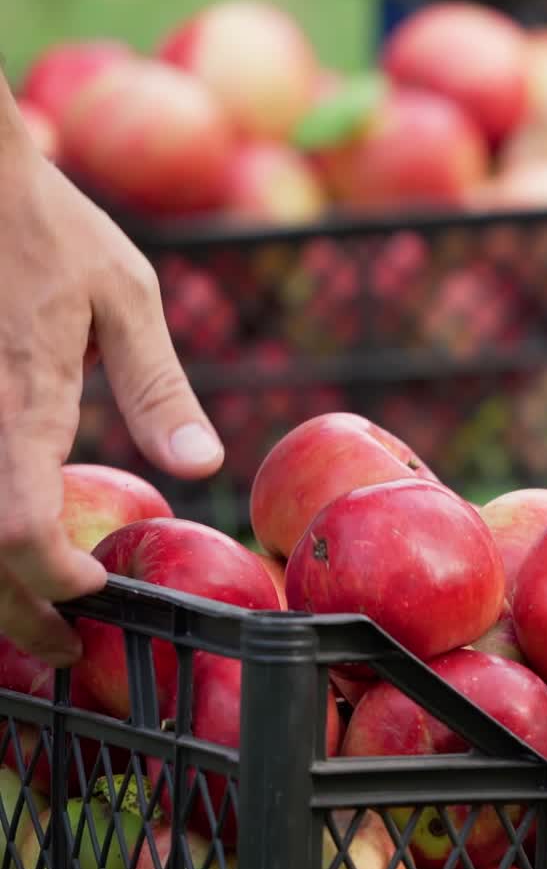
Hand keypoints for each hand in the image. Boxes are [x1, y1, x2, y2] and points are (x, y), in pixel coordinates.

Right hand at [0, 127, 223, 664]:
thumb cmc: (43, 224)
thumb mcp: (124, 297)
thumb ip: (158, 388)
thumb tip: (204, 467)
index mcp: (20, 397)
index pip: (21, 528)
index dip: (52, 582)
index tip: (95, 592)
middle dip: (15, 613)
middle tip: (60, 644)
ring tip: (26, 618)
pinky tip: (1, 552)